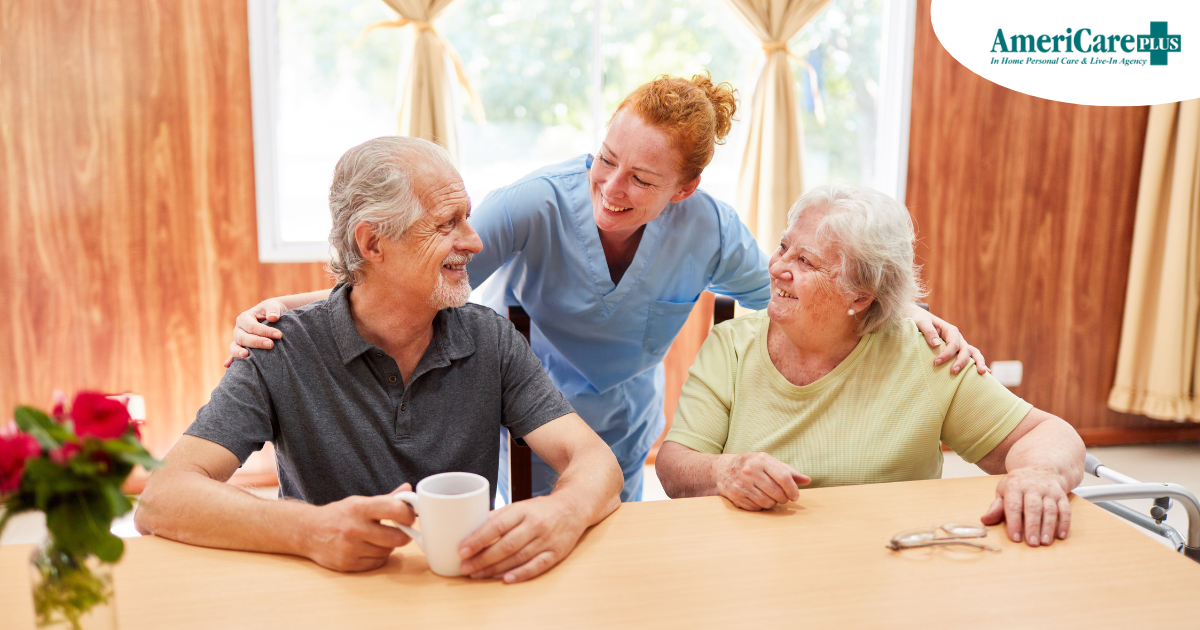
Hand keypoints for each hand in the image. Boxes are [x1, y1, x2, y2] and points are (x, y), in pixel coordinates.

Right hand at [222, 299, 288, 367]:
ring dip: (239, 352)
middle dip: (256, 342)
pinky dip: (230, 360)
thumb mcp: (273, 306)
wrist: (271, 316)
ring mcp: (238, 340)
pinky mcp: (240, 348)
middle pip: (243, 337)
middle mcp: (239, 329)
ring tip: (246, 355)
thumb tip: (273, 318)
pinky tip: (228, 366)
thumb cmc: (272, 311)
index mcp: (244, 318)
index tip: (279, 335)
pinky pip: (233, 355)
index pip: (252, 326)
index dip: (265, 331)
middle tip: (271, 345)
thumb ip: (273, 310)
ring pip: (234, 346)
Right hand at [303, 484, 415, 571]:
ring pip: (388, 552)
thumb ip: (386, 499)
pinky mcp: (348, 564)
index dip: (408, 514)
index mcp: (360, 508)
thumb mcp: (359, 502)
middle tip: (400, 531)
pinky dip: (378, 557)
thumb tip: (407, 489)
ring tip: (378, 538)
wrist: (308, 532)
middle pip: (397, 538)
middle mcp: (355, 528)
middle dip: (403, 535)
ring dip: (389, 546)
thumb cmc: (338, 516)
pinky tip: (369, 549)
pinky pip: (377, 563)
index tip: (409, 516)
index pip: (395, 509)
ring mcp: (351, 548)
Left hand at [457, 495, 587, 583]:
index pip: (497, 526)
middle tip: (465, 567)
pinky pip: (537, 566)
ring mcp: (547, 540)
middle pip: (506, 545)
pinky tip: (506, 580)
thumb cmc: (541, 509)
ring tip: (477, 574)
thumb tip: (470, 528)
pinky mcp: (556, 553)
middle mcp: (536, 525)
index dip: (478, 539)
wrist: (574, 508)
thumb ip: (497, 517)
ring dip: (495, 569)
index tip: (462, 550)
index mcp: (523, 510)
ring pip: (518, 558)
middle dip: (483, 558)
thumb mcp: (520, 506)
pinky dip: (521, 574)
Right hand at [714, 452, 810, 510]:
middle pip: (777, 493)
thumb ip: (788, 471)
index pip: (784, 478)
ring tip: (769, 496)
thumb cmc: (751, 464)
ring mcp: (742, 484)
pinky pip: (756, 508)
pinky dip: (760, 506)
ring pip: (768, 503)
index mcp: (761, 460)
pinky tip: (757, 498)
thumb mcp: (768, 462)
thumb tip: (807, 480)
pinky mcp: (736, 496)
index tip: (795, 496)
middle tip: (782, 497)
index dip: (793, 490)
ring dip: (772, 503)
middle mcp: (750, 471)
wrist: (722, 469)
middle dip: (783, 498)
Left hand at [908, 305, 988, 374]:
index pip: (953, 343)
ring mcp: (960, 344)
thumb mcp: (921, 322)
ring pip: (973, 353)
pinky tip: (986, 373)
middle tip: (953, 372)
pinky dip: (979, 363)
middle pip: (965, 350)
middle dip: (961, 361)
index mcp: (950, 330)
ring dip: (978, 362)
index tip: (936, 362)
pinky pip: (971, 357)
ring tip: (982, 373)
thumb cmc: (919, 320)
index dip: (946, 354)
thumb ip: (928, 331)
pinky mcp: (958, 351)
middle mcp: (958, 337)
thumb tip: (936, 344)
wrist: (919, 318)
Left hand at [981, 468, 1071, 546]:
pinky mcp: (1061, 496)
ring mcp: (1049, 491)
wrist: (1042, 468)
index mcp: (1015, 485)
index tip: (1015, 538)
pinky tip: (1061, 536)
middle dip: (1033, 527)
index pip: (1014, 506)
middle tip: (1032, 543)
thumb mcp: (1004, 491)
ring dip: (1048, 527)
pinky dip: (1064, 523)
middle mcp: (1033, 487)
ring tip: (1045, 542)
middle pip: (1033, 508)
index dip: (1014, 522)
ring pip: (1050, 510)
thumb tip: (985, 520)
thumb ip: (996, 507)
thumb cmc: (1019, 484)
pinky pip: (1065, 510)